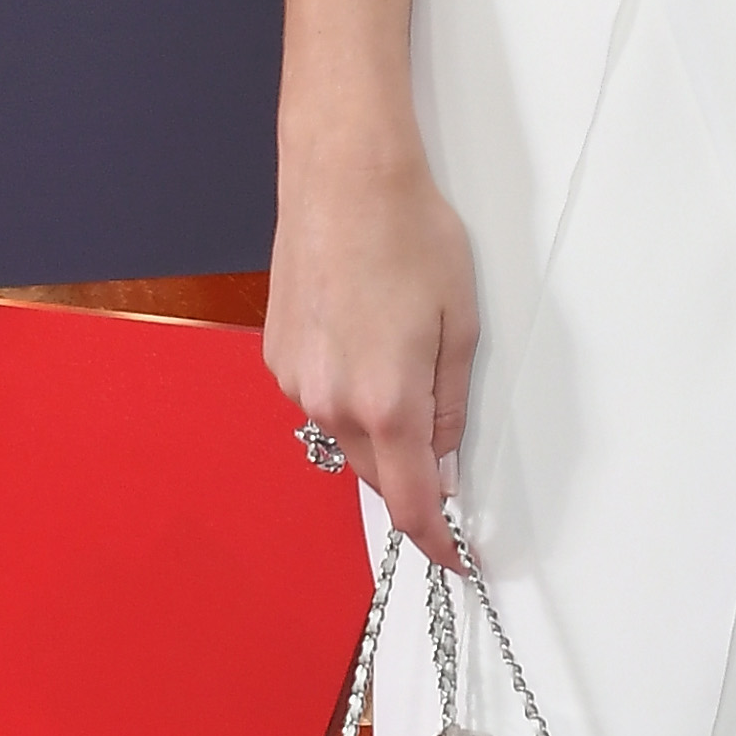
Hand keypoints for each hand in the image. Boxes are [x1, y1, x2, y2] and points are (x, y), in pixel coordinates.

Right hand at [266, 137, 479, 567]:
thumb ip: (451, 405)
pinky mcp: (276, 358)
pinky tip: (364, 347)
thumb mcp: (459, 323)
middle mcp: (331, 403)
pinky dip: (346, 398)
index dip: (438, 541)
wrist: (343, 176)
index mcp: (387, 401)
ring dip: (376, 435)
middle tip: (445, 462)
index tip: (457, 559)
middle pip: (375, 476)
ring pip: (344, 440)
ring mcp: (295, 382)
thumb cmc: (411, 235)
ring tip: (402, 371)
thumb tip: (446, 460)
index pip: (412, 502)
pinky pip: (318, 403)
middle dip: (411, 480)